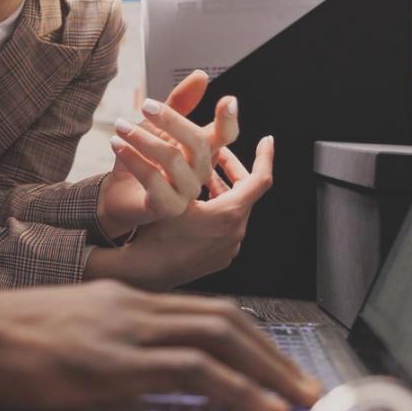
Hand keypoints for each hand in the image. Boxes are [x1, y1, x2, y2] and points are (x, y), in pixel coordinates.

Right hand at [0, 276, 321, 410]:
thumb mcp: (65, 339)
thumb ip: (110, 355)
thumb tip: (153, 391)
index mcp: (121, 300)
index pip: (203, 311)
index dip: (251, 340)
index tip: (278, 369)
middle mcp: (131, 306)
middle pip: (224, 319)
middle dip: (273, 354)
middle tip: (307, 388)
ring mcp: (122, 329)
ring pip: (217, 337)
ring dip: (268, 370)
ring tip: (299, 401)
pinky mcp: (109, 360)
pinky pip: (188, 368)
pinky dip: (233, 385)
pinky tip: (258, 406)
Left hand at [97, 70, 239, 234]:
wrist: (118, 192)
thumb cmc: (142, 158)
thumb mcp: (157, 126)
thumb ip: (178, 103)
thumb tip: (202, 75)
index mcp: (202, 151)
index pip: (225, 136)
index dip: (228, 120)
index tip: (228, 101)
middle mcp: (200, 172)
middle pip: (197, 143)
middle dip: (171, 120)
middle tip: (145, 106)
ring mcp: (186, 193)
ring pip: (173, 160)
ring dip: (143, 139)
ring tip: (120, 125)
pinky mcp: (167, 207)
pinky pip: (153, 180)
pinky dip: (133, 158)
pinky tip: (117, 144)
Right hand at [99, 136, 275, 290]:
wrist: (145, 272)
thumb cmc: (155, 234)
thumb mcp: (170, 192)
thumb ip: (186, 165)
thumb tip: (188, 139)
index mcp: (229, 214)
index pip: (260, 179)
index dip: (264, 157)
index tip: (266, 141)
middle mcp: (235, 233)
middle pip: (245, 193)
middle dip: (232, 171)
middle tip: (219, 156)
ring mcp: (228, 248)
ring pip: (233, 210)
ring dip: (221, 191)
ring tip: (201, 177)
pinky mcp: (218, 258)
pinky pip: (225, 228)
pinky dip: (216, 211)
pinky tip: (195, 205)